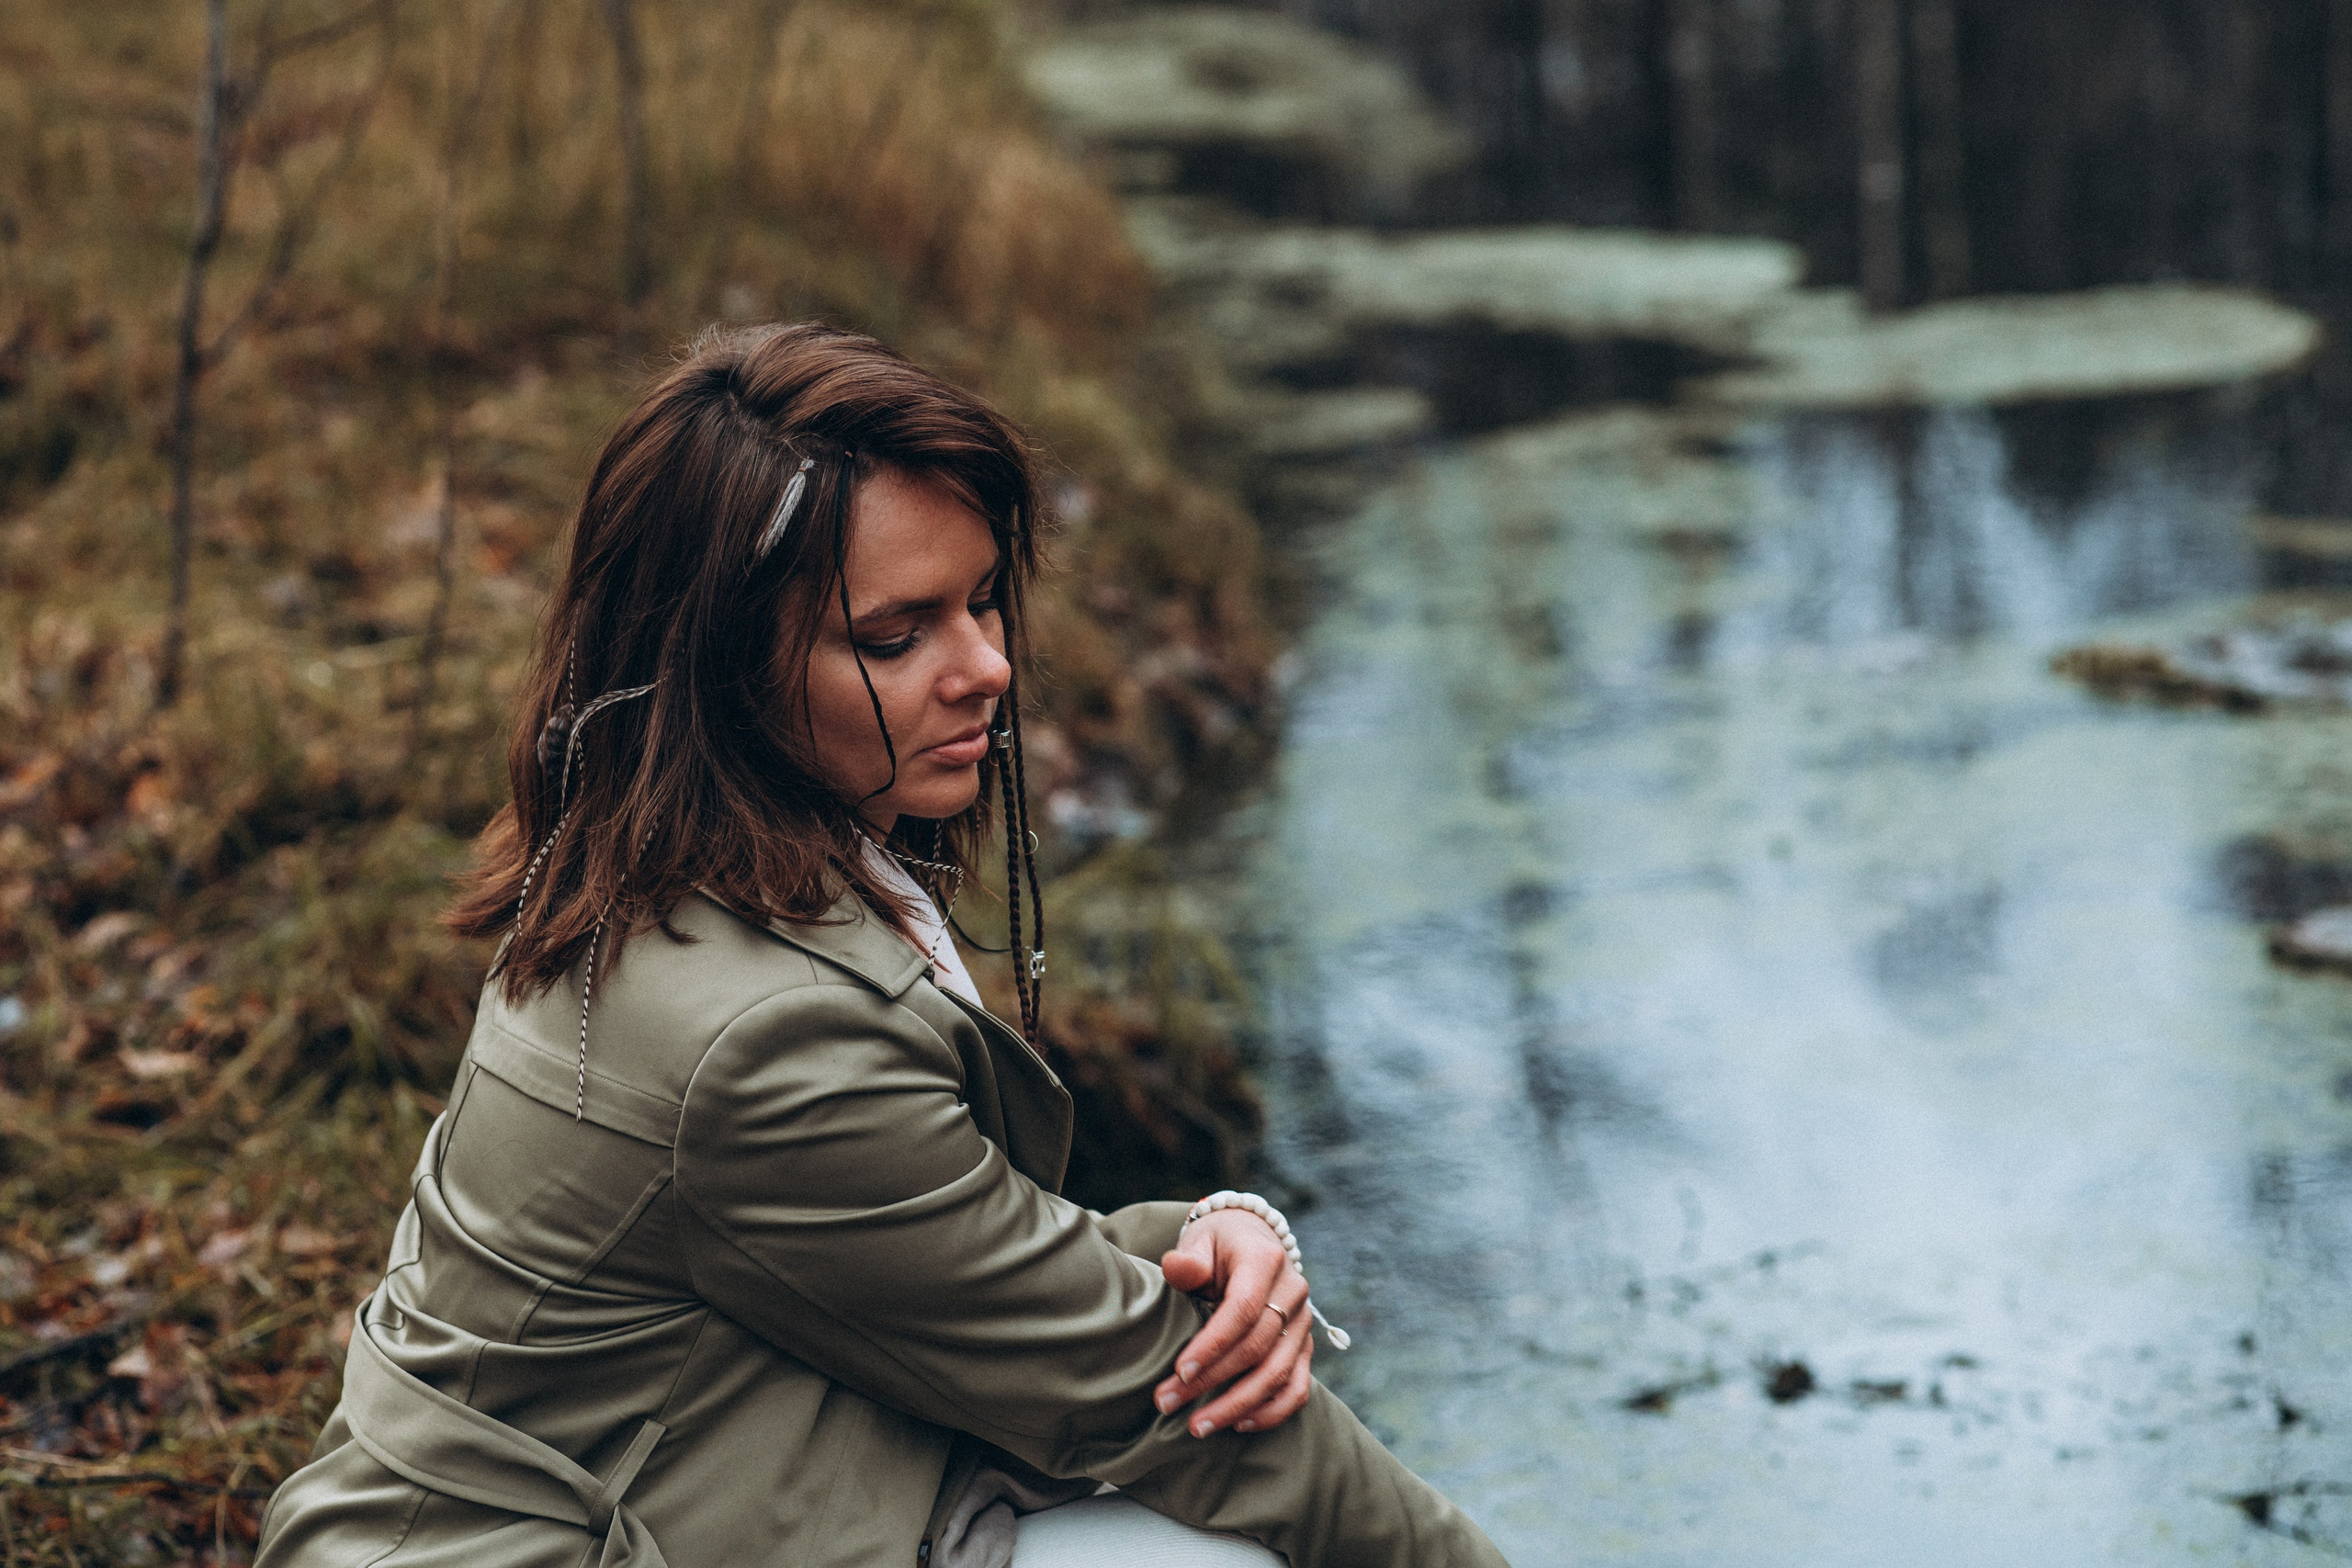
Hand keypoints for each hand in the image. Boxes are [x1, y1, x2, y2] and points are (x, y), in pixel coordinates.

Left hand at [1154, 1208, 1313, 1436]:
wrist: (1251, 1241)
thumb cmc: (1216, 1246)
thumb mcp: (1199, 1242)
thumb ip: (1188, 1260)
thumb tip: (1176, 1268)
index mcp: (1265, 1260)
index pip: (1242, 1310)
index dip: (1212, 1344)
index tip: (1179, 1372)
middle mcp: (1293, 1292)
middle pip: (1256, 1347)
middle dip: (1211, 1381)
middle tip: (1167, 1403)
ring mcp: (1303, 1322)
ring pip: (1278, 1373)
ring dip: (1237, 1406)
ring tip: (1198, 1427)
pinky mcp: (1305, 1346)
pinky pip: (1298, 1387)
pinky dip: (1272, 1411)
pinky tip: (1239, 1425)